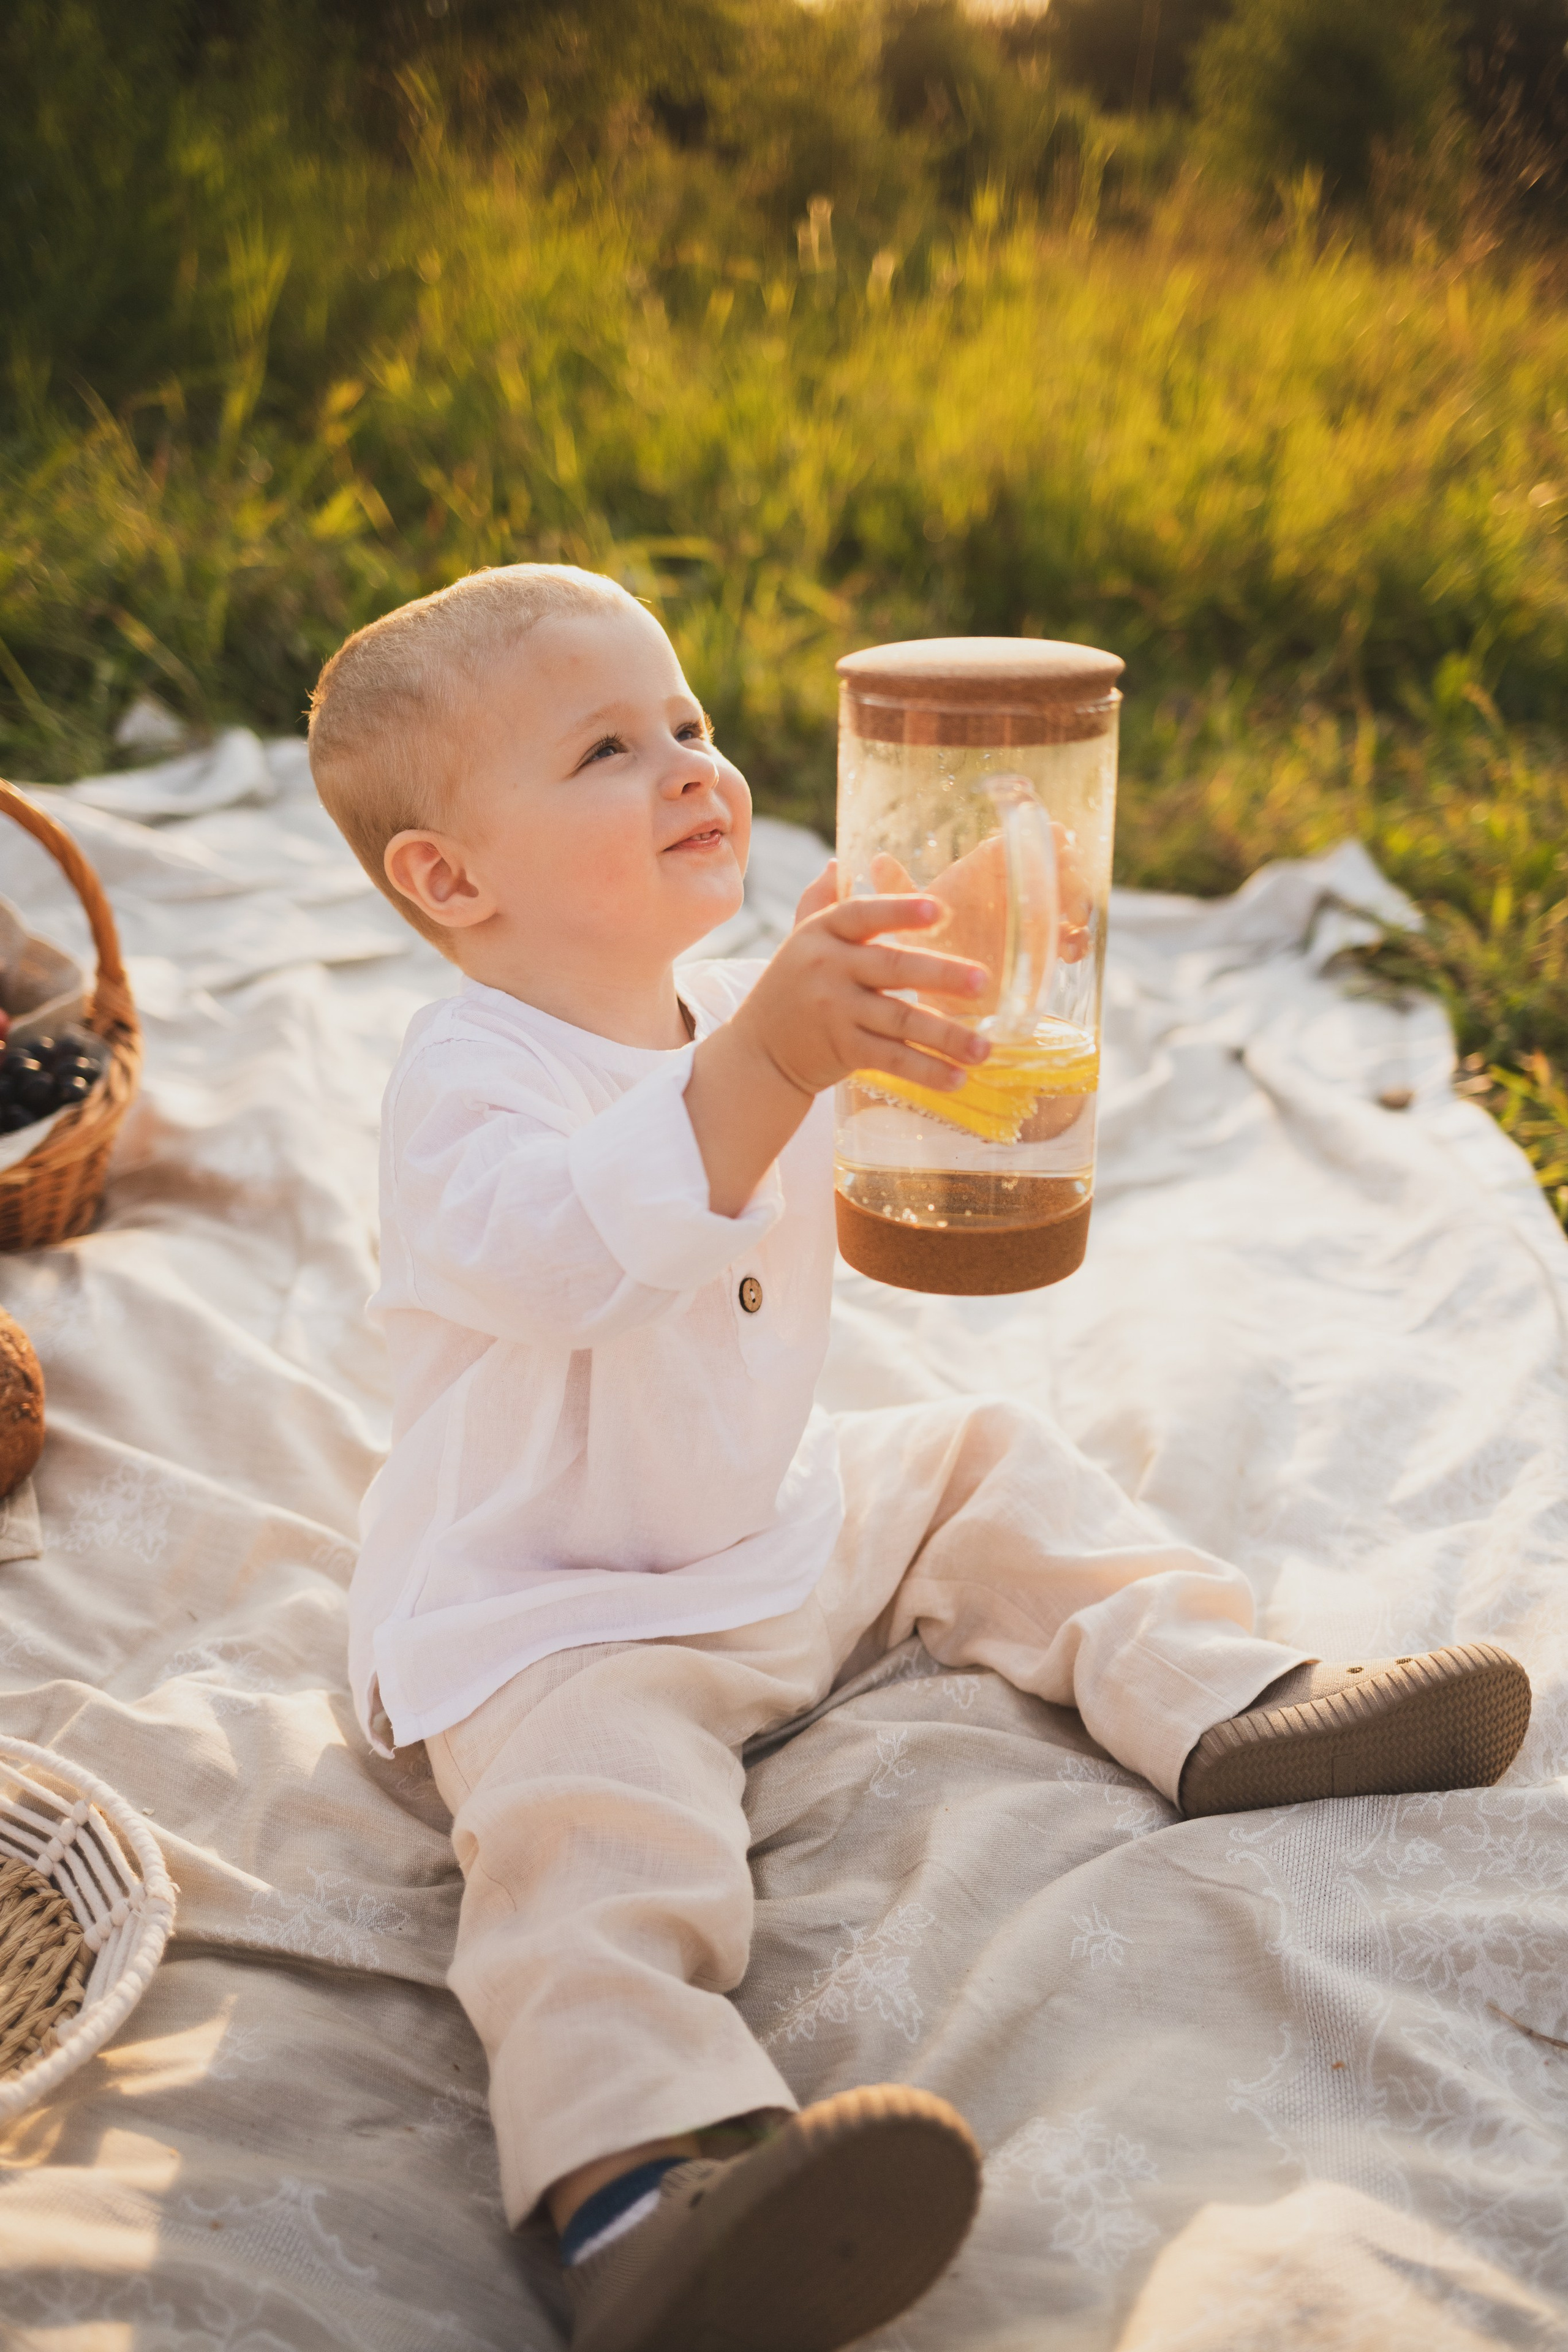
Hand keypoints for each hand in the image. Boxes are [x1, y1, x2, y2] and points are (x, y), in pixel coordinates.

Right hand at [734, 893, 990, 1099]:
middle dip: (941, 975)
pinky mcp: (842, 1050)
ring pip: (900, 1020)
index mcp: (822, 933)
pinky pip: (891, 1059)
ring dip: (946, 1036)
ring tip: (985, 1047)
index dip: (899, 911)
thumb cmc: (791, 988)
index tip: (939, 909)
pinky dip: (925, 1071)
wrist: (757, 1052)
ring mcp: (835, 1011)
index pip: (862, 914)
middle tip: (983, 982)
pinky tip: (957, 1078)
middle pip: (893, 968)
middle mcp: (828, 968)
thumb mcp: (799, 940)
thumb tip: (839, 863)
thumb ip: (819, 903)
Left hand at [865, 823, 1092, 993]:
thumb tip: (876, 859)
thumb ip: (898, 893)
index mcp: (983, 871)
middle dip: (1071, 869)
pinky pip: (1073, 939)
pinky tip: (1070, 952)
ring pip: (1071, 897)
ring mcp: (1030, 920)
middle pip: (1056, 863)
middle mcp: (1011, 890)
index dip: (1044, 836)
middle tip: (1069, 887)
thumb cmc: (920, 951)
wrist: (935, 999)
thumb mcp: (907, 925)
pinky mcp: (1041, 951)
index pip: (1021, 839)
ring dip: (1080, 903)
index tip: (1056, 843)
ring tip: (1073, 922)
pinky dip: (1078, 941)